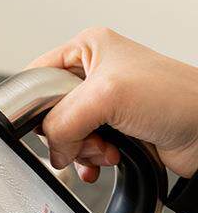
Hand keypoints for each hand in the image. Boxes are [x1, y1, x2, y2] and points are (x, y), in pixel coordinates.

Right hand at [27, 27, 197, 182]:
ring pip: (64, 138)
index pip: (36, 79)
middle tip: (88, 135)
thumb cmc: (176, 98)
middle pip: (49, 115)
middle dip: (66, 135)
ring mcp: (101, 105)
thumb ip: (62, 122)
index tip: (51, 125)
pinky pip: (80, 153)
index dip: (37, 107)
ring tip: (106, 148)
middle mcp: (92, 76)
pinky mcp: (109, 131)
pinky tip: (105, 161)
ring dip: (81, 152)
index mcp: (87, 50)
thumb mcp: (105, 97)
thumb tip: (52, 149)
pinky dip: (88, 163)